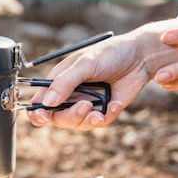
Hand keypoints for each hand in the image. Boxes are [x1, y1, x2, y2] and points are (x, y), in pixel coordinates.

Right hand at [25, 35, 146, 129]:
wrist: (141, 57)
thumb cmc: (110, 53)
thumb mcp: (85, 63)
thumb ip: (65, 82)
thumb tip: (47, 102)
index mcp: (59, 81)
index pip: (39, 102)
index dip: (37, 113)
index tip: (43, 116)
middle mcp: (70, 95)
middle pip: (57, 118)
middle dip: (70, 116)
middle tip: (85, 106)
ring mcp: (86, 104)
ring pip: (77, 124)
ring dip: (86, 120)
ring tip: (98, 110)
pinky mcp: (103, 111)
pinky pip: (98, 123)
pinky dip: (106, 116)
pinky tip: (116, 104)